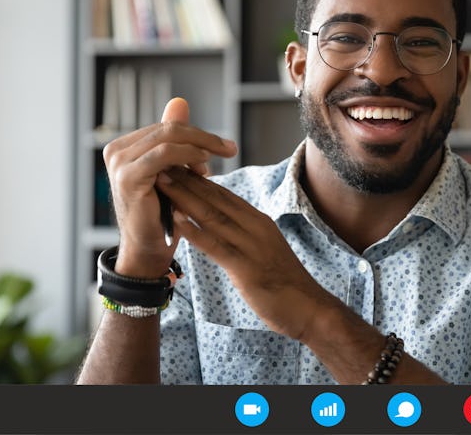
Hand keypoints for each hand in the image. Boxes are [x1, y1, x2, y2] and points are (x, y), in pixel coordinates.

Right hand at [103, 98, 237, 277]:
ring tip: (221, 156)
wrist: (150, 248)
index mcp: (125, 146)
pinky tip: (205, 164)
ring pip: (168, 137)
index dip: (197, 134)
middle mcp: (116, 150)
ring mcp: (119, 162)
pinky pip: (163, 154)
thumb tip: (180, 102)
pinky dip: (187, 155)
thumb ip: (174, 138)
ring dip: (200, 144)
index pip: (167, 127)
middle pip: (169, 128)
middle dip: (204, 137)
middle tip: (230, 148)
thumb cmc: (164, 211)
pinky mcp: (127, 177)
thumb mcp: (173, 170)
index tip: (222, 148)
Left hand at [156, 166, 330, 339]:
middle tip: (161, 162)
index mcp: (259, 221)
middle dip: (186, 180)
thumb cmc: (285, 283)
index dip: (198, 179)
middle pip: (216, 199)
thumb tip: (224, 228)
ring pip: (212, 216)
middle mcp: (256, 227)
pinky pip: (216, 245)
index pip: (224, 194)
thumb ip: (245, 236)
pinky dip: (194, 231)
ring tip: (162, 182)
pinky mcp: (246, 268)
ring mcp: (252, 246)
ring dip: (184, 198)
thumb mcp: (265, 250)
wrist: (309, 307)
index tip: (175, 165)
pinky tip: (176, 220)